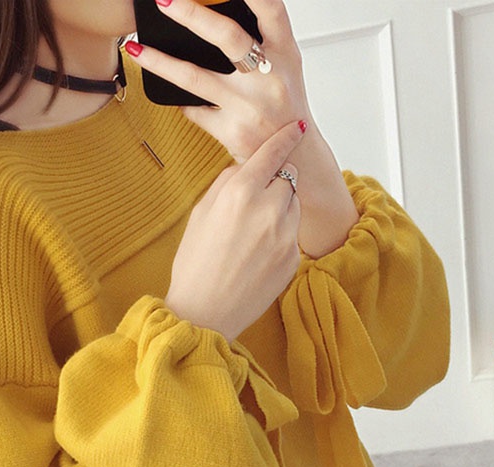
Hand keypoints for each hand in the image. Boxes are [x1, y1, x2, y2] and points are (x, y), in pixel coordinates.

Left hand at [131, 0, 308, 160]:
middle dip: (191, 14)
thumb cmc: (285, 107)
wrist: (295, 158)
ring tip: (134, 48)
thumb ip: (262, 39)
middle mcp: (268, 78)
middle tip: (164, 0)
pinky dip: (182, 102)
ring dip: (160, 61)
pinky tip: (172, 94)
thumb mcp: (286, 66)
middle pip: (227, 37)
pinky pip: (194, 110)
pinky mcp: (231, 132)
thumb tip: (216, 12)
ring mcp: (248, 107)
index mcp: (286, 54)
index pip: (271, 9)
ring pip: (194, 78)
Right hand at [164, 120, 303, 341]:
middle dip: (275, 183)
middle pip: (287, 178)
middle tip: (253, 205)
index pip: (273, 153)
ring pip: (293, 206)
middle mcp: (268, 210)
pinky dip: (280, 237)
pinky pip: (293, 234)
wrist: (205, 312)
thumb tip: (244, 167)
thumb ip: (226, 183)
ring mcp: (285, 236)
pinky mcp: (293, 258)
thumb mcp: (200, 214)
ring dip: (280, 210)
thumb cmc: (195, 265)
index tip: (297, 128)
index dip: (286, 137)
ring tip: (252, 236)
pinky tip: (257, 255)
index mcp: (239, 193)